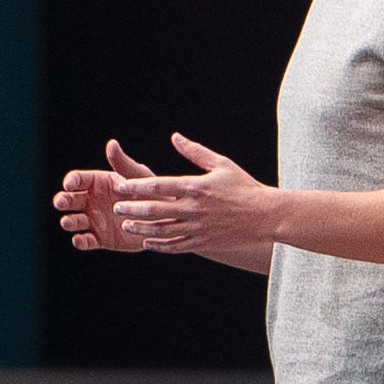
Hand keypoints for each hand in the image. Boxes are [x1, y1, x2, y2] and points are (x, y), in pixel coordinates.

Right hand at [54, 140, 160, 251]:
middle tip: (60, 202)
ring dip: (68, 221)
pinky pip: (86, 241)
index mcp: (98, 183)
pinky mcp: (100, 239)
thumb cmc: (153, 192)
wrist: (166, 219)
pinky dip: (80, 241)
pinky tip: (79, 240)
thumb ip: (122, 163)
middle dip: (62, 200)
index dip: (71, 181)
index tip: (69, 185)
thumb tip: (111, 143)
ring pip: (74, 221)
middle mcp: (92, 201)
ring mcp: (94, 221)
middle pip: (70, 200)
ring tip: (68, 222)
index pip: (78, 179)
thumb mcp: (138, 176)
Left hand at [114, 134, 282, 257]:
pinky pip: (176, 246)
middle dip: (132, 209)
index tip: (121, 186)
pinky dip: (159, 245)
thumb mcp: (221, 164)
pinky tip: (147, 243)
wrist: (266, 215)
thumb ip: (195, 152)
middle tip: (116, 208)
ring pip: (162, 230)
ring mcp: (197, 228)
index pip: (158, 186)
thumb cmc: (244, 187)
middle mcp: (193, 209)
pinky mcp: (203, 242)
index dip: (136, 187)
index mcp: (195, 187)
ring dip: (141, 229)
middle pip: (155, 210)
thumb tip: (175, 137)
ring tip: (126, 226)